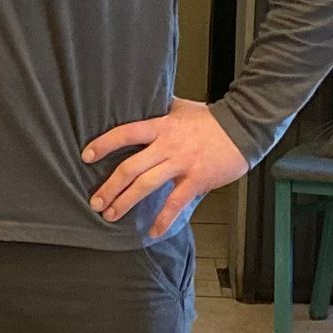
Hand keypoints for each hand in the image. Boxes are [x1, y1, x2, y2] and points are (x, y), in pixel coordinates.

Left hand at [82, 97, 247, 238]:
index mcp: (161, 126)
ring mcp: (182, 164)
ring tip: (110, 215)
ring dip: (125, 202)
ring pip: (147, 185)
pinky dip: (163, 219)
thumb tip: (137, 100)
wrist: (246, 127)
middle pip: (130, 167)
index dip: (104, 144)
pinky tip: (151, 232)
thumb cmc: (211, 119)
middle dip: (109, 187)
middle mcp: (167, 146)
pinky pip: (175, 203)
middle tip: (95, 201)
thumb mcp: (180, 107)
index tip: (86, 157)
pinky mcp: (197, 179)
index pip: (126, 133)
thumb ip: (158, 108)